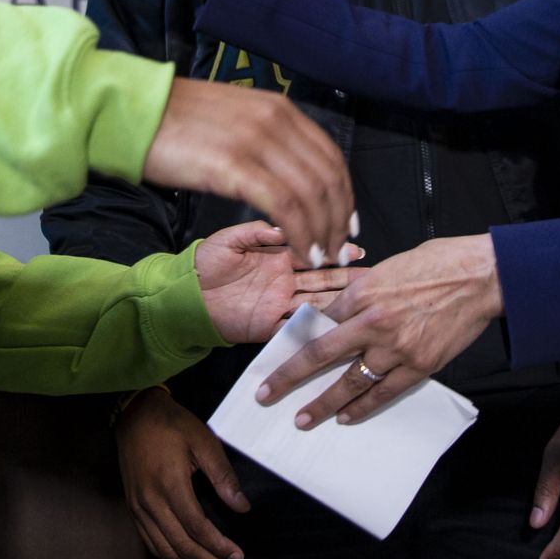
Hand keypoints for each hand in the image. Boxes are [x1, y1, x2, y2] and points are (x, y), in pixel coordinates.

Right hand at [115, 387, 249, 558]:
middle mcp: (150, 502)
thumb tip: (242, 507)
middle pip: (182, 546)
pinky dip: (172, 558)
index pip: (197, 528)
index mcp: (170, 484)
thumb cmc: (172, 424)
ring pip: (166, 551)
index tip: (239, 557)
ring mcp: (138, 508)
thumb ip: (223, 476)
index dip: (219, 547)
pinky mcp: (133, 509)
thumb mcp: (204, 441)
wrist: (134, 414)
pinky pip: (151, 543)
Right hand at [144, 78, 356, 268]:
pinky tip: (299, 250)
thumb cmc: (175, 121)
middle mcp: (275, 121)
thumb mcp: (234, 117)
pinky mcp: (234, 166)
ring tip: (318, 257)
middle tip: (336, 248)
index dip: (344, 194)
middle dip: (337, 219)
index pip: (330, 155)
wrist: (133, 112)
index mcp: (278, 109)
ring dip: (321, 232)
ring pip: (310, 195)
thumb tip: (285, 171)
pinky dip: (299, 232)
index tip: (345, 223)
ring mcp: (256, 142)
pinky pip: (283, 206)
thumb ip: (265, 137)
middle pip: (327, 177)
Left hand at [195, 221, 362, 343]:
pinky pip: (296, 330)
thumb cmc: (204, 265)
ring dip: (340, 306)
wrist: (185, 296)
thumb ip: (257, 231)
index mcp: (279, 258)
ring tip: (365, 307)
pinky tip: (335, 329)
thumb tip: (283, 228)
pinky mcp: (269, 327)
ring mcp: (280, 305)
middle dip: (350, 281)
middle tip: (374, 282)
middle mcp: (285, 281)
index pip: (314, 253)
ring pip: (318, 305)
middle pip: (325, 281)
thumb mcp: (230, 239)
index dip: (336, 252)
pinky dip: (315, 329)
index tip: (358, 251)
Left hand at [257, 234, 502, 426]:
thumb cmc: (438, 264)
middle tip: (266, 395)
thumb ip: (361, 293)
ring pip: (350, 382)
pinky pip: (384, 392)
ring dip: (323, 404)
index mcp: (363, 292)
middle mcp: (374, 322)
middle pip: (321, 354)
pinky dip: (363, 407)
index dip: (296, 338)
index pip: (320, 320)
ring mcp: (396, 347)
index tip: (278, 353)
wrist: (480, 277)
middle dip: (290, 377)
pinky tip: (345, 417)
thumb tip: (339, 313)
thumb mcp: (389, 268)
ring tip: (302, 419)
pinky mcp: (419, 365)